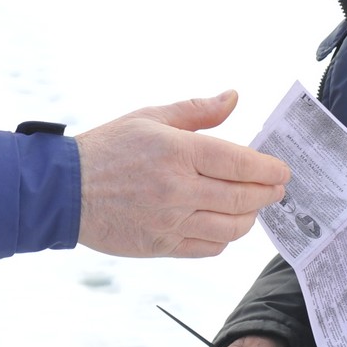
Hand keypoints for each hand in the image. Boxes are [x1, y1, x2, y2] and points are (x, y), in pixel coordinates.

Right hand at [75, 91, 289, 257]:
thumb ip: (197, 110)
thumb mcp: (149, 117)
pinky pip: (208, 248)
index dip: (268, 169)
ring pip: (230, 228)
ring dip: (250, 217)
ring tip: (253, 207)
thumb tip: (233, 98)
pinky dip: (224, 238)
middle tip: (276, 189)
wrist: (63, 190)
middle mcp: (177, 189)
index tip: (282, 170)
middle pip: (242, 197)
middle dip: (267, 193)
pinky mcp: (161, 246)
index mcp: (177, 152)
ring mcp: (170, 221)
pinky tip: (224, 225)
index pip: (239, 163)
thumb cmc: (107, 148)